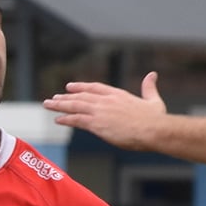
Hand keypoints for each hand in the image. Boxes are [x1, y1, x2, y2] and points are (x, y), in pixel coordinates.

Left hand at [44, 73, 169, 150]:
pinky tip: (58, 119)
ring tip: (49, 105)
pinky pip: (76, 120)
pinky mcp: (97, 124)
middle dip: (66, 97)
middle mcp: (106, 101)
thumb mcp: (153, 100)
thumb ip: (149, 87)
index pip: (95, 88)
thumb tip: (152, 74)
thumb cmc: (155, 118)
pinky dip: (66, 119)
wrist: (153, 130)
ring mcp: (100, 112)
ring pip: (75, 106)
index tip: (70, 87)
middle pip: (81, 96)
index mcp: (119, 94)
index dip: (82, 87)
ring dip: (60, 105)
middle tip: (54, 98)